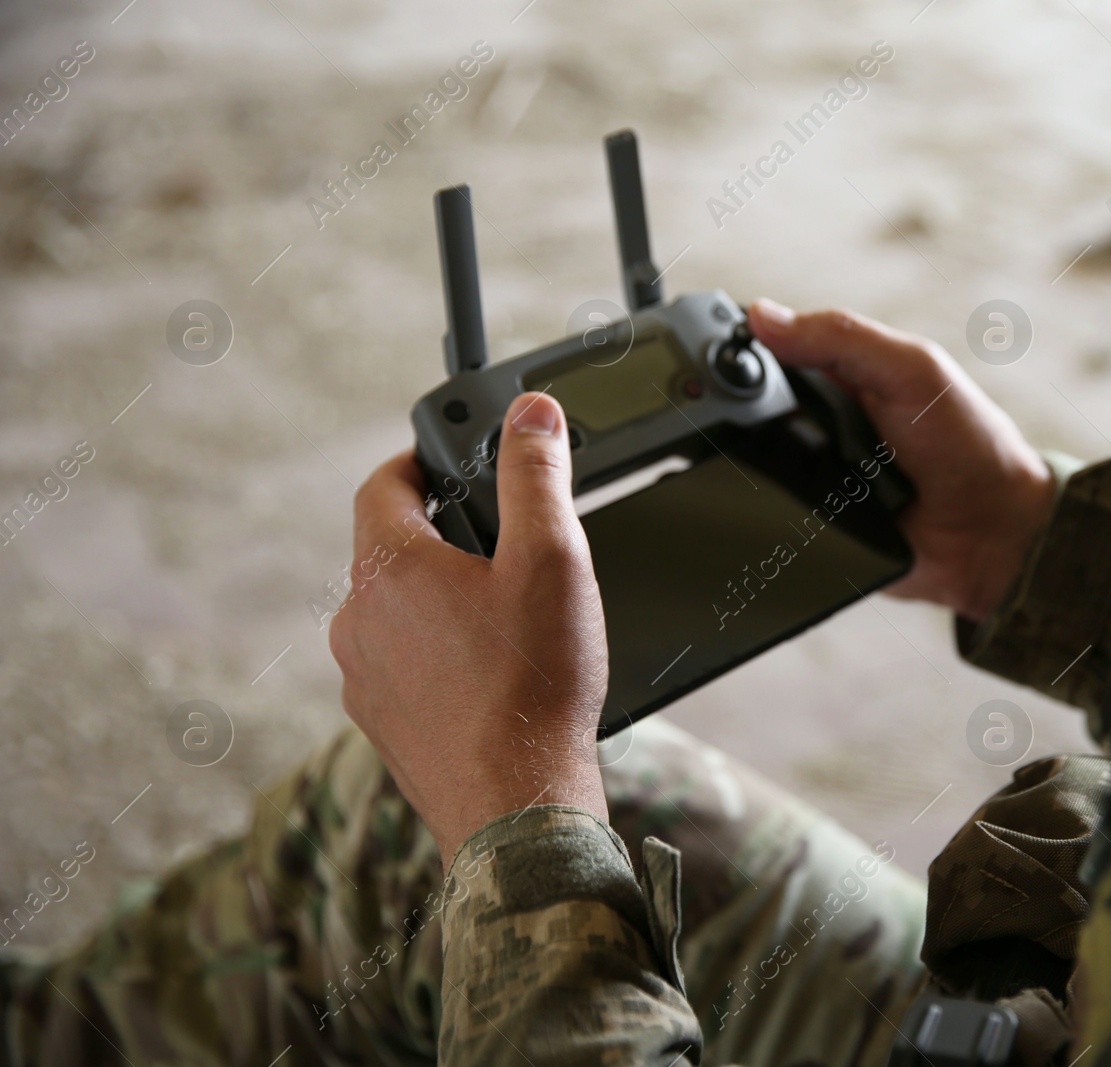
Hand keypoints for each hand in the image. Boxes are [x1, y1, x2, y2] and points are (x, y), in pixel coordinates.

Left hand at [328, 393, 608, 862]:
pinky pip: (405, 668)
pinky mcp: (383, 727)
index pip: (384, 483)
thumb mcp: (552, 559)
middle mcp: (358, 622)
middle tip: (505, 543)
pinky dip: (441, 658)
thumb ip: (537, 476)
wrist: (518, 806)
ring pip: (397, 614)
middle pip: (391, 551)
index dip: (420, 461)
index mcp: (388, 568)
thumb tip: (531, 413)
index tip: (453, 460)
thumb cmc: (534, 684)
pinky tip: (495, 676)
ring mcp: (363, 680)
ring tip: (509, 619)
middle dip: (444, 538)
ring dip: (441, 602)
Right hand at [747, 299, 1054, 621]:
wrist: (994, 535)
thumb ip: (842, 339)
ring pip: (750, 469)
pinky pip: (771, 519)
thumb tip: (762, 315)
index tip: (700, 351)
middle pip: (746, 414)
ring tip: (801, 470)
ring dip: (757, 470)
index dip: (733, 350)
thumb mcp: (911, 372)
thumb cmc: (969, 443)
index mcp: (839, 375)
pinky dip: (772, 513)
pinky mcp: (812, 526)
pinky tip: (790, 507)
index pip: (766, 353)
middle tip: (762, 421)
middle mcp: (819, 424)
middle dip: (740, 419)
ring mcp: (812, 477)